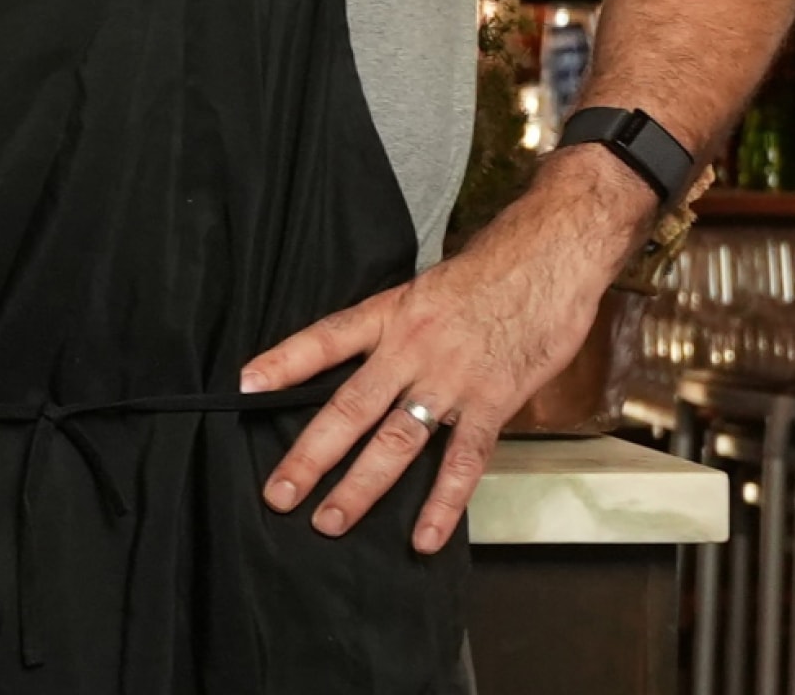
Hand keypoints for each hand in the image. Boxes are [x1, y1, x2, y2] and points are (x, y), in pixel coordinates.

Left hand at [237, 148, 650, 552]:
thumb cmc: (492, 268)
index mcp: (392, 313)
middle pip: (350, 406)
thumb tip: (378, 359)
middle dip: (311, 453)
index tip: (244, 385)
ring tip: (329, 521)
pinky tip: (424, 538)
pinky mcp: (493, 402)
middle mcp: (411, 349)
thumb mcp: (428, 286)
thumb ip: (400, 326)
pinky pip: (462, 461)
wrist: (550, 256)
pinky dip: (443, 503)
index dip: (284, 361)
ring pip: (395, 441)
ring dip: (360, 486)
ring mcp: (451, 379)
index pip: (326, 338)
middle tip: (279, 493)